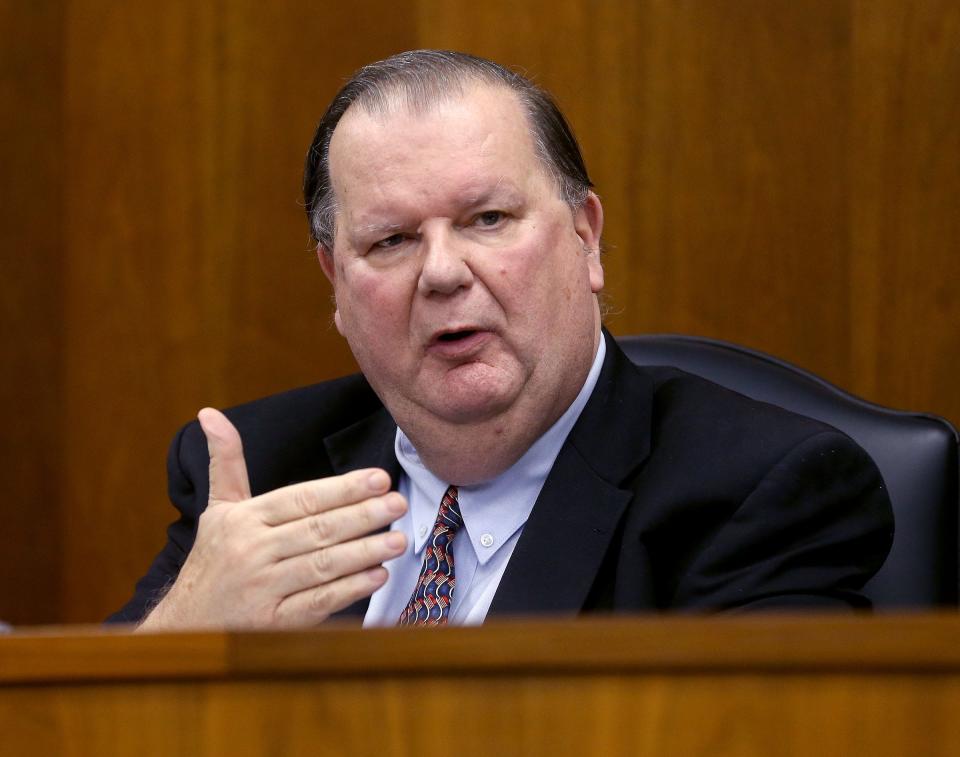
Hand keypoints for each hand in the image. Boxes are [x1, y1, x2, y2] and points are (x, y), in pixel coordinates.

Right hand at [137, 408, 406, 629]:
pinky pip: (317, 603)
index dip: (343, 488)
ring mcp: (263, 589)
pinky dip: (349, 589)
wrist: (186, 624)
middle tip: (398, 503)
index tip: (378, 478)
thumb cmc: (213, 560)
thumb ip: (226, 462)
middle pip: (317, 529)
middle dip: (363, 515)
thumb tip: (210, 414)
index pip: (302, 498)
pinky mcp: (273, 623)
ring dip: (364, 552)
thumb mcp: (219, 508)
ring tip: (398, 540)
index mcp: (244, 519)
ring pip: (321, 565)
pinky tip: (376, 576)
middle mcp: (252, 551)